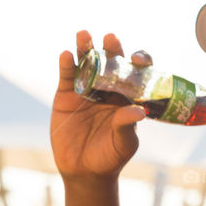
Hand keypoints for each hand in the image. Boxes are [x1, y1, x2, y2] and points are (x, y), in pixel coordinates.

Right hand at [51, 31, 149, 181]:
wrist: (84, 170)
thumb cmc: (111, 157)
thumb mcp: (123, 144)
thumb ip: (127, 126)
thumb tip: (139, 111)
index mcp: (128, 97)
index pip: (137, 74)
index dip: (139, 62)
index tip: (138, 59)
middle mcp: (109, 89)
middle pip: (112, 64)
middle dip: (112, 49)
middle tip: (111, 38)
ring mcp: (87, 90)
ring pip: (87, 64)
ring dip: (86, 48)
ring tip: (84, 34)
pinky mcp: (66, 96)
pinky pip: (67, 77)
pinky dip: (66, 65)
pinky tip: (66, 54)